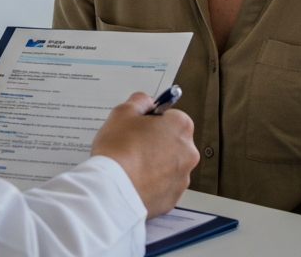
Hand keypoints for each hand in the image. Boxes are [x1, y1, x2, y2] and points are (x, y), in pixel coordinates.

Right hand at [90, 92, 198, 218]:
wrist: (111, 190)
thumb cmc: (118, 150)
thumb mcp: (123, 112)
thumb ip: (140, 101)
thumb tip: (147, 103)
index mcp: (181, 126)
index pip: (171, 116)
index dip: (153, 121)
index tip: (140, 127)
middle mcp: (188, 152)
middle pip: (172, 141)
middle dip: (156, 142)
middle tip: (133, 146)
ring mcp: (182, 178)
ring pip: (169, 165)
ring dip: (155, 164)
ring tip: (132, 166)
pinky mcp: (172, 199)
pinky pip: (163, 186)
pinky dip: (152, 184)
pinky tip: (135, 181)